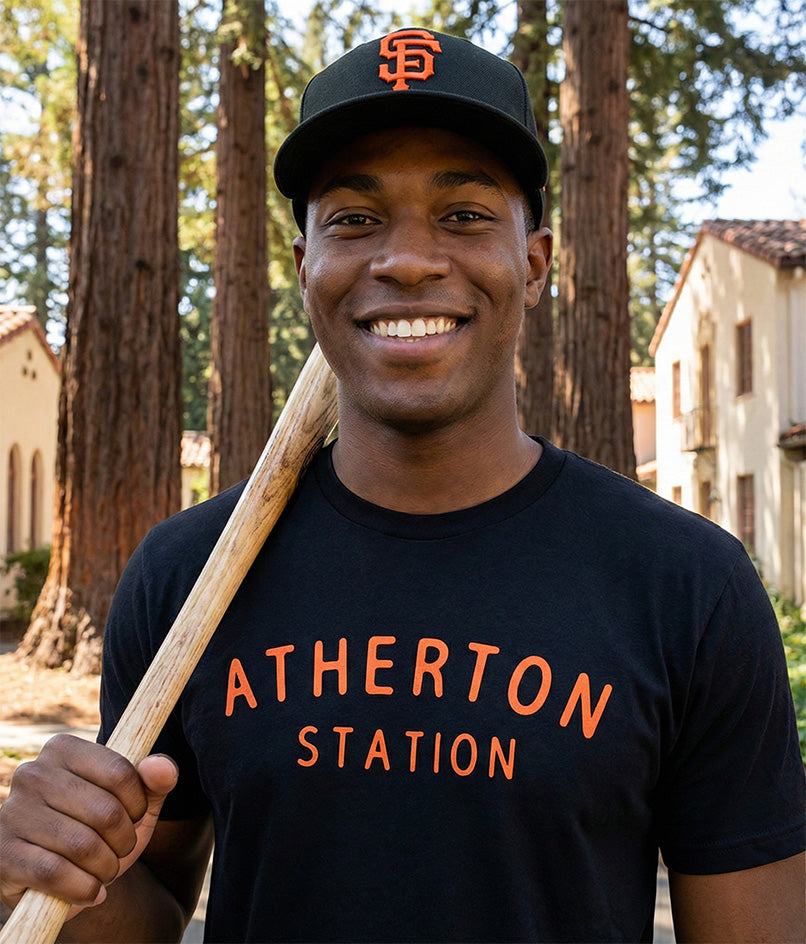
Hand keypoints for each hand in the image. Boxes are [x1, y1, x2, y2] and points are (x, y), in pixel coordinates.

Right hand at [0, 734, 177, 917]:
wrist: (60, 879)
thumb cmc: (101, 830)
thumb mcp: (134, 802)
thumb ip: (155, 780)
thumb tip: (163, 768)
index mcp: (63, 749)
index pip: (119, 772)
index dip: (138, 804)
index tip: (135, 816)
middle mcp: (32, 774)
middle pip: (105, 811)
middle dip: (124, 840)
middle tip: (120, 849)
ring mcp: (12, 813)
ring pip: (82, 845)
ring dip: (106, 868)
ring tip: (105, 870)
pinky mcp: (3, 854)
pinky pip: (54, 873)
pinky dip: (83, 888)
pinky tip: (90, 890)